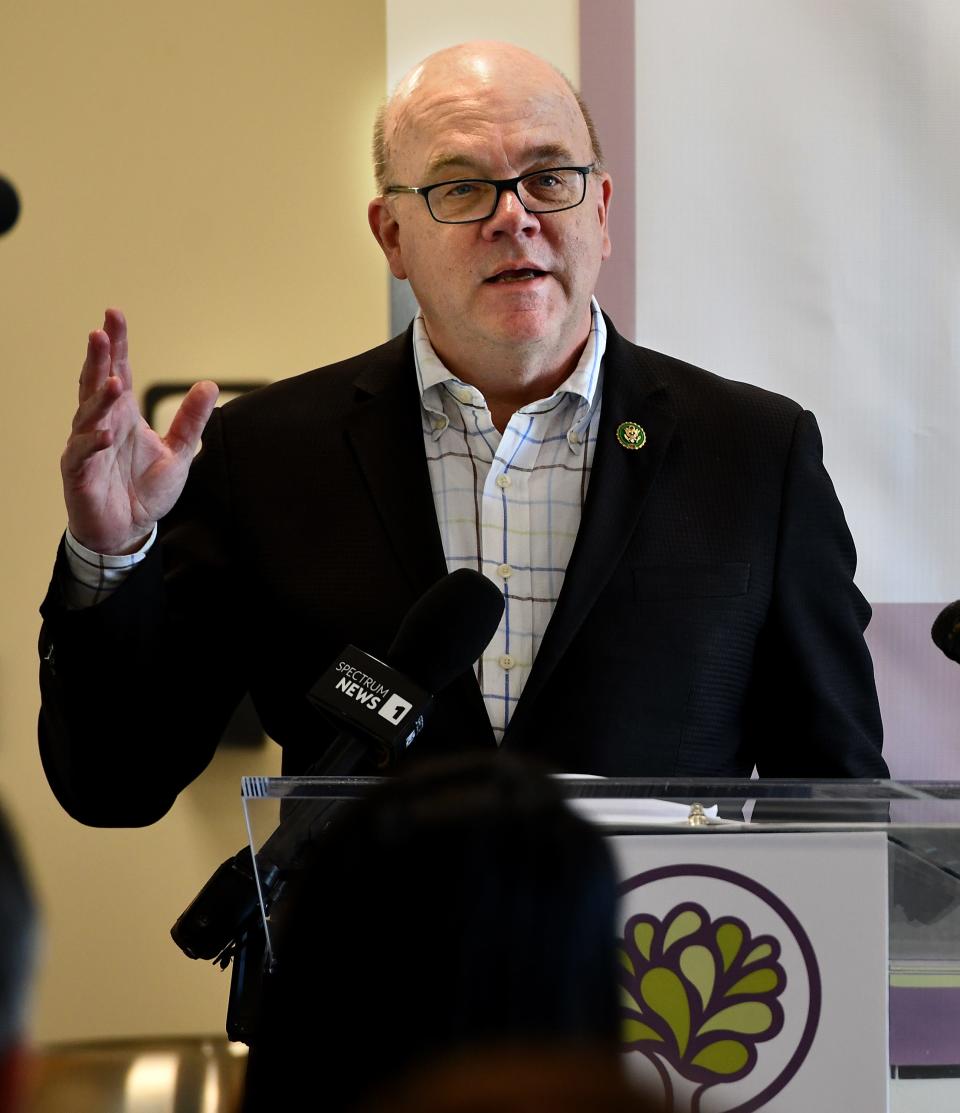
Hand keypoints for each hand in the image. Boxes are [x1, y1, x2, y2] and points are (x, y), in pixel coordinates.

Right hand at [61, 308, 218, 554]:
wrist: (129, 531)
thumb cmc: (145, 490)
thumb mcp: (179, 454)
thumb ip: (191, 421)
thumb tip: (209, 385)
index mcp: (124, 415)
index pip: (118, 371)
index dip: (116, 345)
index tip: (114, 315)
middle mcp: (102, 424)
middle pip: (95, 384)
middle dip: (98, 358)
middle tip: (100, 332)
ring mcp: (86, 447)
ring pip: (87, 415)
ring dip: (99, 398)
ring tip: (113, 381)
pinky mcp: (78, 474)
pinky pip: (81, 454)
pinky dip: (91, 442)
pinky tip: (104, 432)